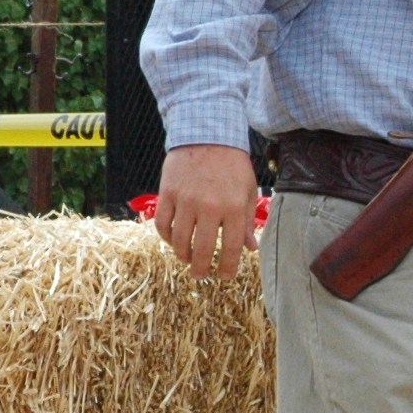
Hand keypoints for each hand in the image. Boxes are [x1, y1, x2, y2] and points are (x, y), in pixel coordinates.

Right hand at [154, 143, 260, 277]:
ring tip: (187, 260)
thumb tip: (250, 248)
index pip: (230, 247)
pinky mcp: (167, 194)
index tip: (225, 276)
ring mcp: (185, 201)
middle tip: (201, 275)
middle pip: (201, 249)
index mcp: (232, 208)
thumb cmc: (232, 165)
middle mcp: (209, 207)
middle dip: (201, 268)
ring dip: (182, 255)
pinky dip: (166, 237)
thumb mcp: (247, 191)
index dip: (228, 266)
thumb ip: (247, 221)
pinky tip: (173, 241)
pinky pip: (162, 224)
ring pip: (179, 240)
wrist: (207, 136)